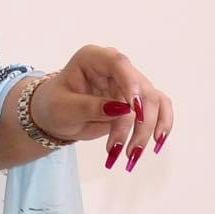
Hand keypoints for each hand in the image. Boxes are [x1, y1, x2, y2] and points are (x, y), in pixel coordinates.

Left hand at [29, 44, 173, 171]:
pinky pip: (158, 108)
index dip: (130, 82)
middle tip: (126, 150)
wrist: (54, 116)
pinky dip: (160, 125)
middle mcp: (115, 67)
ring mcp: (128, 83)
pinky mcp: (137, 100)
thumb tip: (122, 109)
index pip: (118, 63)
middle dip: (138, 121)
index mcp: (93, 59)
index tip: (133, 108)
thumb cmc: (54, 106)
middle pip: (140, 88)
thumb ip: (90, 107)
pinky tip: (157, 142)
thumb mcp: (64, 109)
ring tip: (132, 154)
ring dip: (147, 129)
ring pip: (152, 101)